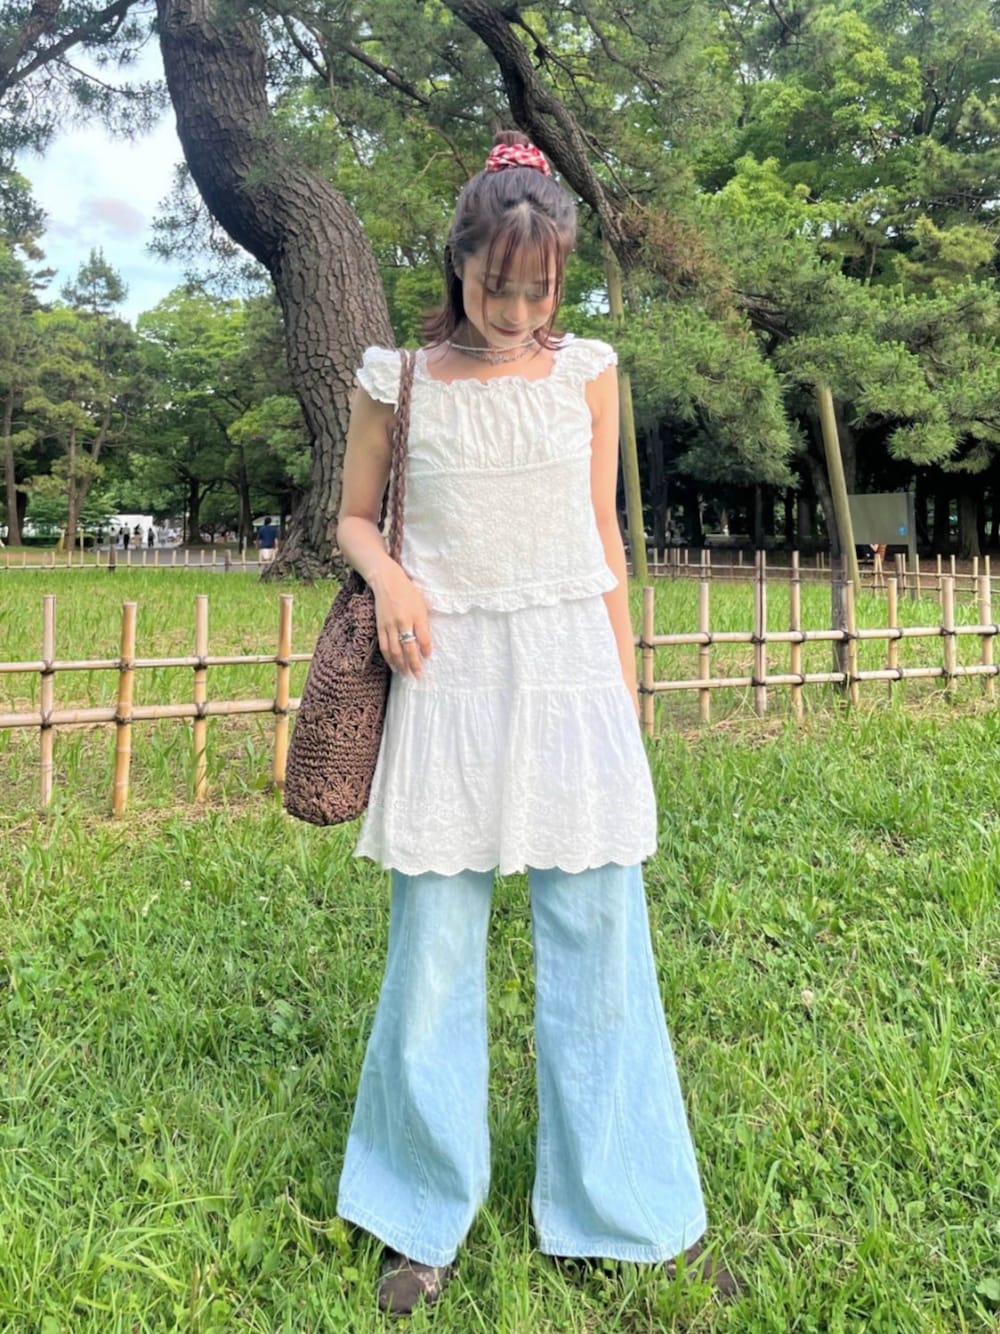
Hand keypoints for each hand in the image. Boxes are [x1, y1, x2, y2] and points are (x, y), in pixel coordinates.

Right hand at [371, 560, 431, 676]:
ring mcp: (389, 626)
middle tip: (418, 676)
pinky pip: (384, 646)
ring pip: (394, 650)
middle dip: (413, 664)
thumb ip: (424, 625)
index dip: (425, 650)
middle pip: (407, 648)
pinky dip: (388, 658)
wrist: (387, 582)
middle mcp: (402, 622)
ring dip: (400, 664)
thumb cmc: (408, 593)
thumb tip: (426, 645)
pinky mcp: (380, 627)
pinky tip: (393, 665)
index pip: (422, 638)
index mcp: (415, 616)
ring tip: (405, 674)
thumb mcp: (421, 606)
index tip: (427, 658)